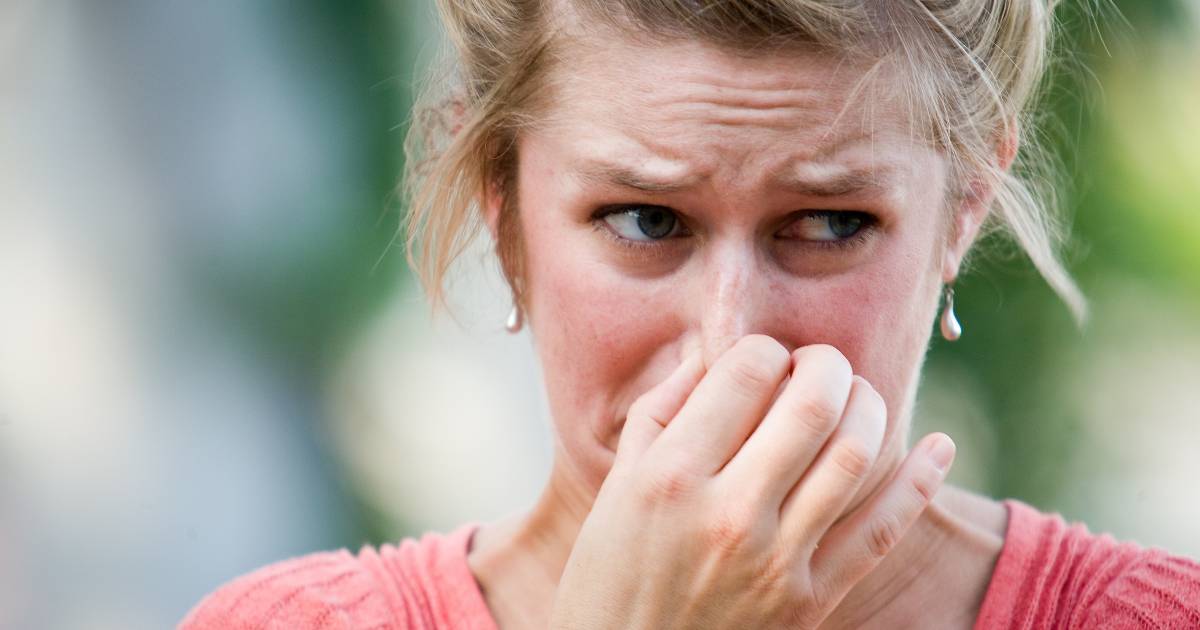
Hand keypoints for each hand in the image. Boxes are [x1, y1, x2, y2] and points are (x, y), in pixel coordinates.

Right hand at [548, 335, 954, 629]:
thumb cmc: (610, 575)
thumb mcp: (616, 485)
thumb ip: (662, 411)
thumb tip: (716, 353)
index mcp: (671, 475)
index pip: (747, 371)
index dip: (766, 350)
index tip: (765, 361)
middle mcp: (727, 512)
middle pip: (812, 402)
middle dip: (828, 365)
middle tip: (821, 366)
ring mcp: (774, 560)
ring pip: (853, 455)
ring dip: (868, 408)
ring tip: (855, 399)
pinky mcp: (810, 601)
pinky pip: (881, 531)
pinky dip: (920, 482)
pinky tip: (938, 446)